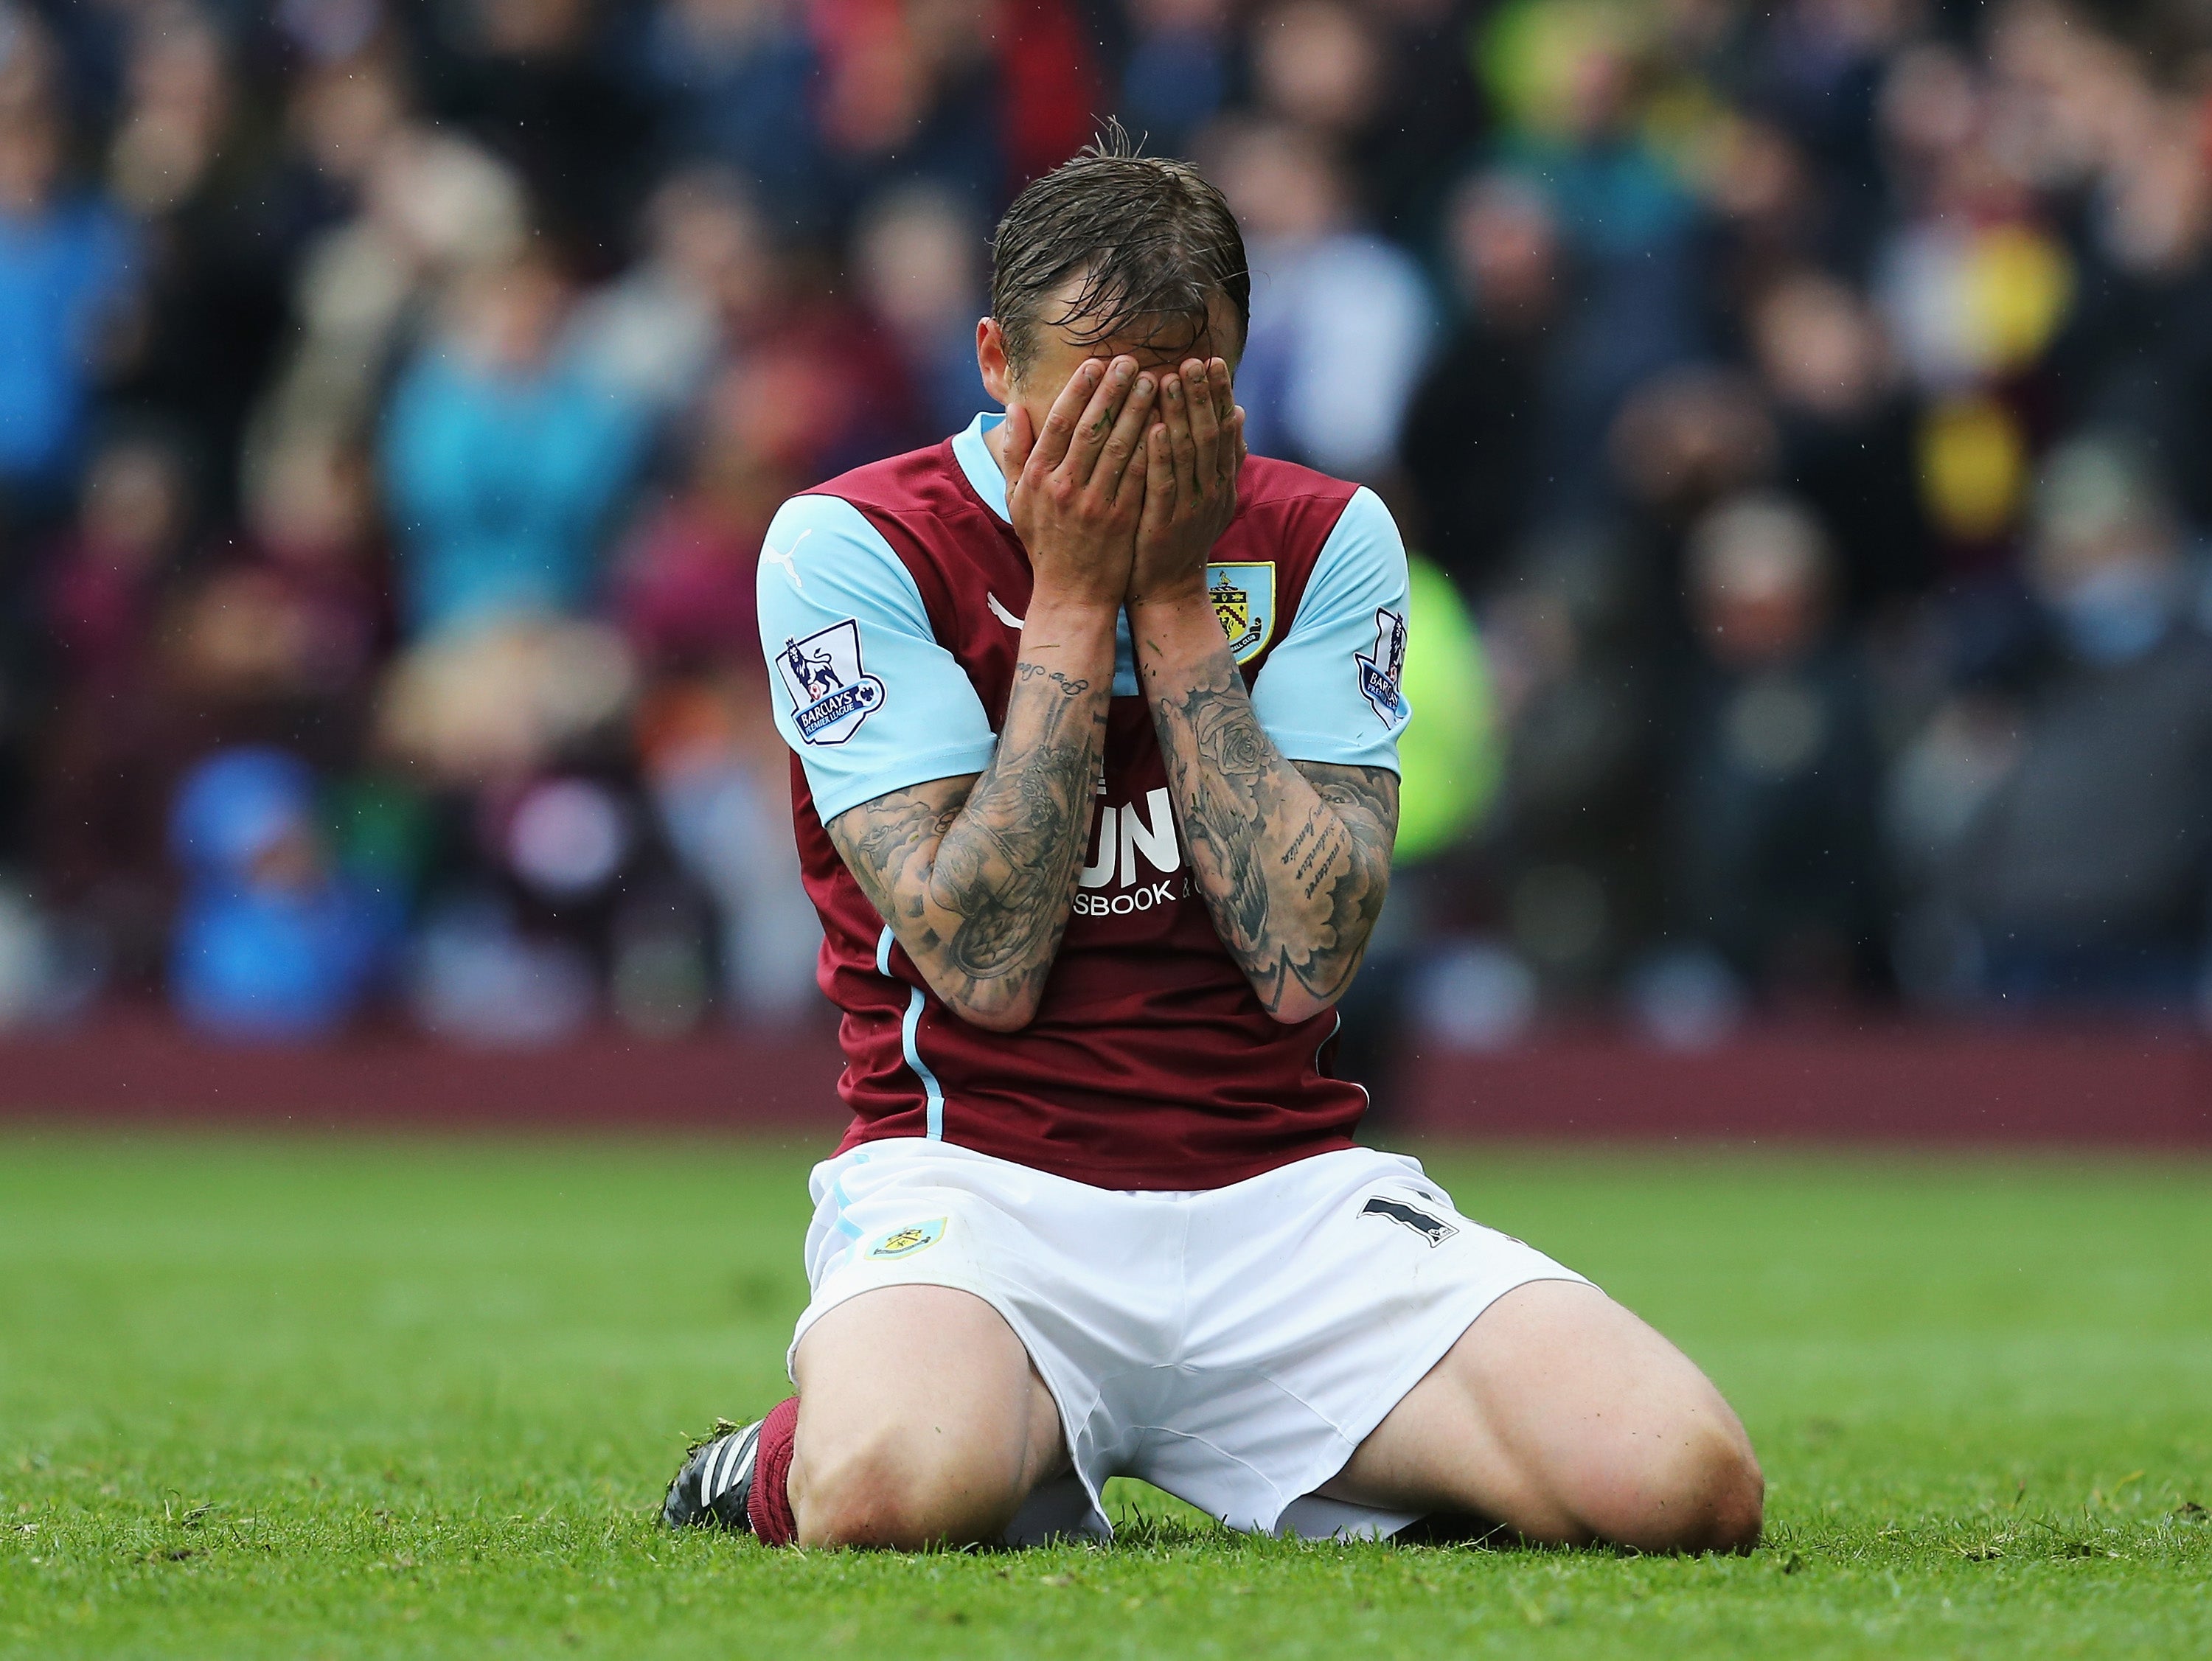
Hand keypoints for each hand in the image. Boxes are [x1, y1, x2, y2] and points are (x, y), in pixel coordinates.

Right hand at [996, 355, 1160, 611]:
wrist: (1071, 594)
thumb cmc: (1045, 543)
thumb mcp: (1017, 499)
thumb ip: (1016, 452)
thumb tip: (1013, 408)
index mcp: (1038, 478)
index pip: (1059, 422)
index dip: (1079, 389)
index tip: (1096, 363)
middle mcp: (1064, 488)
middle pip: (1092, 428)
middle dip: (1113, 391)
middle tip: (1131, 361)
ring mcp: (1095, 504)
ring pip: (1120, 447)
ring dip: (1138, 410)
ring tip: (1154, 381)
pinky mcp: (1122, 519)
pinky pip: (1140, 475)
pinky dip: (1154, 447)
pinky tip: (1168, 422)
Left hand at [1128, 357, 1244, 611]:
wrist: (1170, 590)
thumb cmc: (1181, 536)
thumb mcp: (1210, 495)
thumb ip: (1225, 456)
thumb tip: (1239, 411)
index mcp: (1222, 480)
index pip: (1225, 428)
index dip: (1220, 394)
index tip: (1213, 361)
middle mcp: (1213, 491)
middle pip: (1210, 434)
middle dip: (1202, 395)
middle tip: (1193, 360)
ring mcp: (1190, 508)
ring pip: (1189, 454)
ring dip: (1181, 414)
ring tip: (1171, 378)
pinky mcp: (1165, 523)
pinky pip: (1165, 484)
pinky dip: (1162, 455)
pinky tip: (1156, 427)